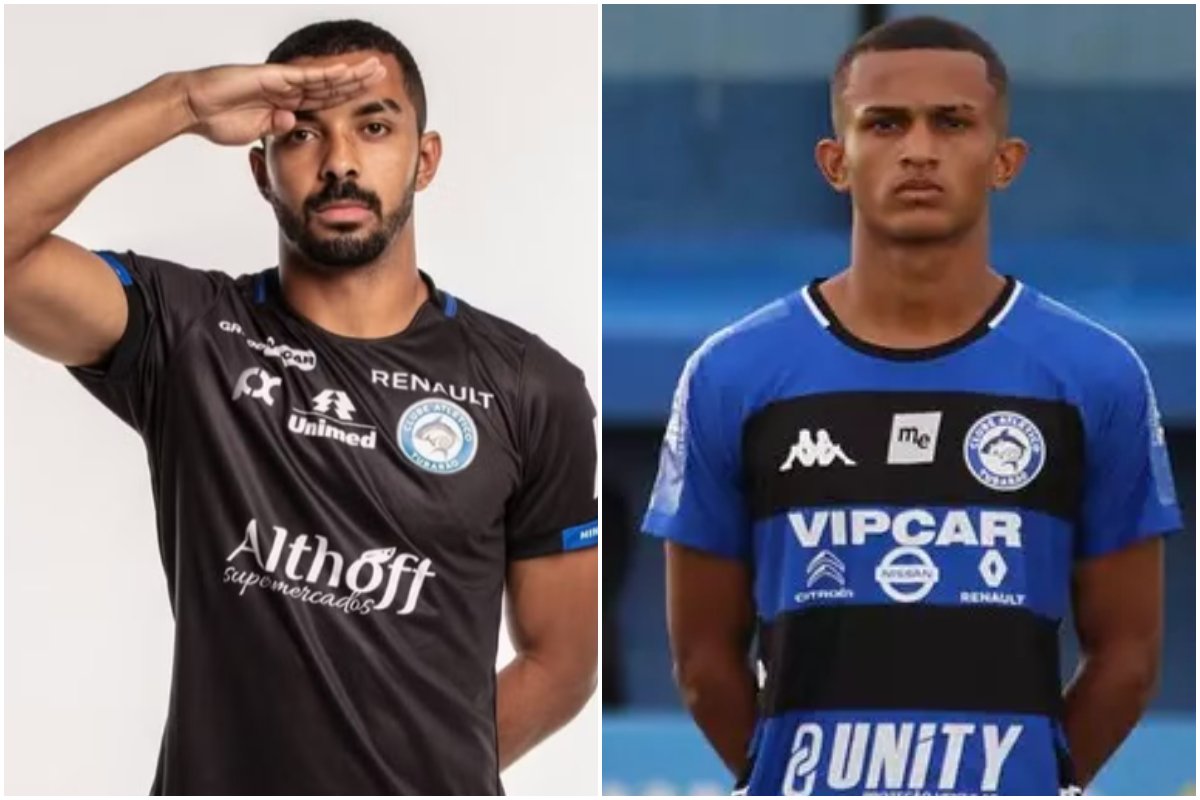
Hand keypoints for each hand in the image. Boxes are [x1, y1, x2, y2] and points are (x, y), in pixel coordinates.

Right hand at [180, 57, 386, 144]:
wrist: (194, 108)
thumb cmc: (219, 119)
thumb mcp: (257, 130)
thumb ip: (276, 126)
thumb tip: (294, 123)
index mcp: (287, 104)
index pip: (326, 100)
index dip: (348, 97)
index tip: (371, 97)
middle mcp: (288, 90)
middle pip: (331, 84)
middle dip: (358, 79)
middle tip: (383, 73)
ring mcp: (281, 82)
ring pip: (323, 77)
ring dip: (349, 73)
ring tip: (375, 68)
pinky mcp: (271, 77)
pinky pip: (303, 76)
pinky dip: (324, 74)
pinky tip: (345, 72)